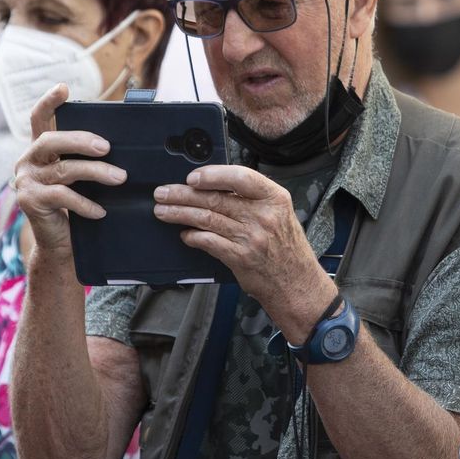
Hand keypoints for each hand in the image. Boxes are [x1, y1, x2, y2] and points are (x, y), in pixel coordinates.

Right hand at [11, 83, 127, 258]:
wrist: (59, 246)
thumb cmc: (74, 209)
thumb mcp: (79, 180)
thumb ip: (85, 161)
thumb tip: (115, 146)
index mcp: (39, 152)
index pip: (39, 119)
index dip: (49, 102)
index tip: (63, 87)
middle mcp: (27, 162)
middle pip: (51, 141)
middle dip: (81, 140)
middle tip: (107, 147)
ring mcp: (26, 182)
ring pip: (64, 169)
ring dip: (95, 172)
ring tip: (118, 178)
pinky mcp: (30, 201)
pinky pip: (63, 196)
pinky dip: (85, 203)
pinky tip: (101, 211)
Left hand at [152, 165, 334, 339]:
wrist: (297, 283)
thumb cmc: (286, 247)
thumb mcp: (280, 214)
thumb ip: (252, 199)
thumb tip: (214, 187)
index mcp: (274, 198)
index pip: (240, 177)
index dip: (213, 175)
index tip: (192, 177)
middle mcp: (263, 216)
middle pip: (215, 198)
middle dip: (183, 194)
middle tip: (163, 193)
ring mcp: (251, 237)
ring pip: (207, 218)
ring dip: (180, 214)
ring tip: (163, 211)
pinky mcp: (240, 257)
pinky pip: (209, 242)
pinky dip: (193, 237)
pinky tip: (184, 234)